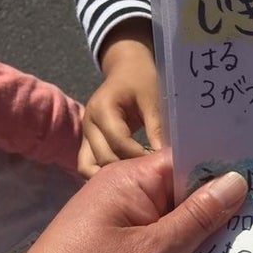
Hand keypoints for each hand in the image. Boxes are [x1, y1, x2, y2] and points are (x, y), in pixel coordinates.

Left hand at [0, 150, 247, 252]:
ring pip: (183, 227)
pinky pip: (169, 250)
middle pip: (189, 194)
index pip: (189, 160)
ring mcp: (128, 230)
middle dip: (225, 209)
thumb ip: (197, 218)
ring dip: (210, 241)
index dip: (228, 168)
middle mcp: (129, 199)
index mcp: (131, 182)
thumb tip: (237, 180)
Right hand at [79, 18, 162, 177]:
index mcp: (103, 109)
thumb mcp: (154, 100)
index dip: (141, 158)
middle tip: (154, 180)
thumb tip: (167, 160)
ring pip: (89, 167)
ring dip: (112, 178)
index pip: (120, 142)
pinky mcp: (88, 143)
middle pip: (104, 158)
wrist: (126, 68)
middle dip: (129, 171)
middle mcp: (88, 123)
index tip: (162, 167)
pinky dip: (104, 175)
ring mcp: (85, 135)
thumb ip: (157, 130)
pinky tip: (126, 181)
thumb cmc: (142, 80)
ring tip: (139, 185)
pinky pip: (89, 165)